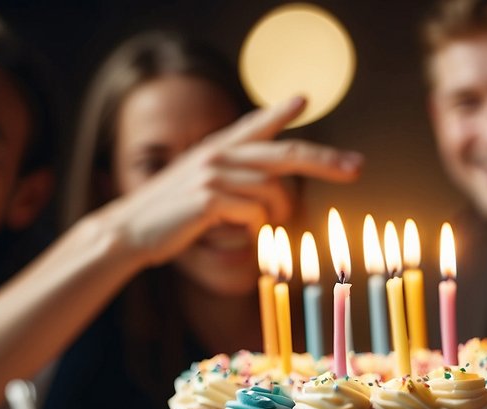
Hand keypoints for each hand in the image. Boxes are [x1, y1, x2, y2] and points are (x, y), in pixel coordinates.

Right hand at [109, 96, 362, 268]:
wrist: (130, 230)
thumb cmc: (170, 216)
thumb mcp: (201, 187)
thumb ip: (235, 179)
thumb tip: (277, 192)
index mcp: (217, 148)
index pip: (255, 124)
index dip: (281, 111)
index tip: (304, 99)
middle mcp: (218, 153)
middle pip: (286, 154)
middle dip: (327, 161)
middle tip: (356, 168)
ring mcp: (214, 172)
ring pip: (273, 192)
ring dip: (278, 215)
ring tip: (263, 227)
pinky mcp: (210, 196)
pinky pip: (255, 214)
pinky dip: (256, 229)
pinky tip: (240, 232)